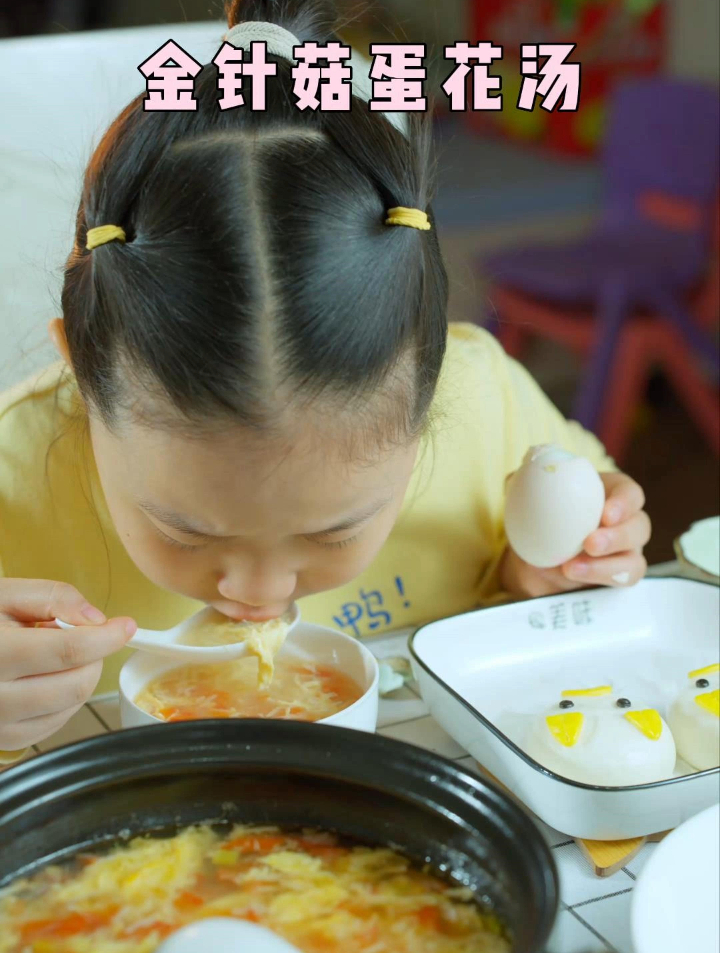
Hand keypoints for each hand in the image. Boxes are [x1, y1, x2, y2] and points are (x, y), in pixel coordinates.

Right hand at [0, 580, 135, 752]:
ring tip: (51, 653)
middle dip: (93, 657)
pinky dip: (65, 698)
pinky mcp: (5, 741)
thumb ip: (53, 597)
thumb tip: (95, 619)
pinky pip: (56, 723)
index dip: (106, 638)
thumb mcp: (4, 594)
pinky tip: (44, 676)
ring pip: (71, 706)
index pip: (68, 651)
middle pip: (76, 684)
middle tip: (81, 636)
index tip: (126, 626)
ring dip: (80, 676)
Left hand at [500, 472, 650, 598]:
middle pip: (640, 526)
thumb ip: (526, 481)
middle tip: (590, 543)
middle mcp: (625, 522)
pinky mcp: (618, 577)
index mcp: (610, 494)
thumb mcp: (528, 497)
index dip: (624, 502)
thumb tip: (520, 473)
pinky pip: (622, 581)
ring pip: (634, 560)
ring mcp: (625, 552)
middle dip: (618, 536)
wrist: (533, 560)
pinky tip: (572, 574)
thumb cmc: (539, 519)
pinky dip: (598, 578)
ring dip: (607, 565)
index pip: (630, 493)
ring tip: (572, 567)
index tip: (606, 514)